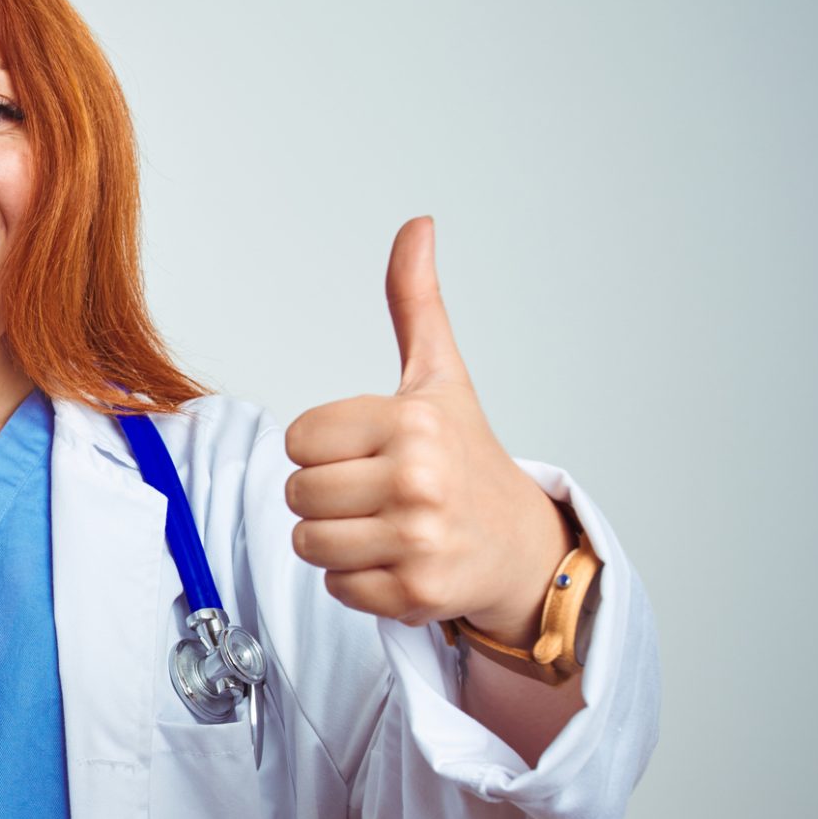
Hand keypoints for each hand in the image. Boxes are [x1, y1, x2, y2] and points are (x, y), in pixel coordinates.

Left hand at [281, 216, 569, 643]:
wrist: (521, 545)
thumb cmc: (467, 457)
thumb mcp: (439, 376)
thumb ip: (414, 302)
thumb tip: (417, 225)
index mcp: (410, 421)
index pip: (298, 440)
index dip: (322, 448)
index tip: (366, 451)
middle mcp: (416, 479)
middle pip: (297, 494)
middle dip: (325, 497)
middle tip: (374, 494)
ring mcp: (417, 540)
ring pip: (309, 544)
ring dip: (335, 542)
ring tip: (382, 527)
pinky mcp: (414, 593)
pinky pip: (336, 589)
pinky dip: (357, 583)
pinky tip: (396, 561)